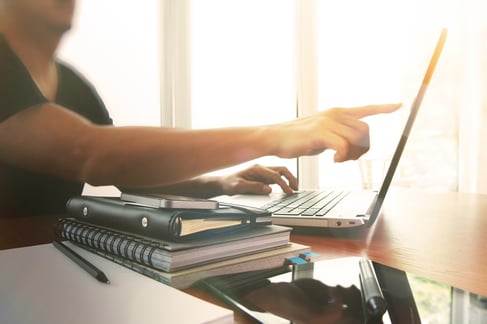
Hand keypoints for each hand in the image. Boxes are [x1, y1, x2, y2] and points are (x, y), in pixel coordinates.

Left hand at [218, 164, 297, 195]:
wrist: (223, 183)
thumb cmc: (229, 184)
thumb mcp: (238, 187)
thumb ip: (254, 187)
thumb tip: (268, 190)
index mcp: (256, 169)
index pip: (274, 175)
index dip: (283, 184)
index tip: (289, 192)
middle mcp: (261, 169)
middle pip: (281, 170)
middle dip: (290, 178)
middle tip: (296, 189)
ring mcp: (263, 173)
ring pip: (280, 172)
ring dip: (289, 179)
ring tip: (294, 189)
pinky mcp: (263, 177)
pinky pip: (277, 177)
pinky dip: (284, 182)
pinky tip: (287, 189)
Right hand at [269, 103, 400, 161]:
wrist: (276, 138)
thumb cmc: (298, 138)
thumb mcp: (322, 133)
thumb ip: (337, 134)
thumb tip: (350, 144)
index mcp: (337, 112)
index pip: (366, 109)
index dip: (384, 108)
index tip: (399, 105)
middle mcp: (335, 114)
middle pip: (365, 131)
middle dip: (363, 148)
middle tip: (349, 159)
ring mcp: (328, 122)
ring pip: (357, 139)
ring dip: (352, 155)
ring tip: (339, 159)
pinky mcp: (321, 133)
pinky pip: (343, 147)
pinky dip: (343, 157)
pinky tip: (333, 160)